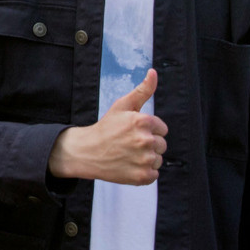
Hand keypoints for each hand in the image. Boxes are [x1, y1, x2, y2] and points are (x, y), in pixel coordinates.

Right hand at [47, 68, 166, 183]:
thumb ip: (143, 90)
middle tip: (129, 144)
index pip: (162, 129)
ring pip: (158, 160)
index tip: (132, 132)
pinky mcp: (142, 176)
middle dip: (148, 144)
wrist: (87, 152)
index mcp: (143, 121)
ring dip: (147, 159)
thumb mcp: (123, 105)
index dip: (148, 130)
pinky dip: (144, 173)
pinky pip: (154, 174)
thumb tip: (153, 72)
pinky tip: (129, 166)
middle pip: (162, 145)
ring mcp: (144, 160)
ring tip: (128, 155)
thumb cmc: (106, 127)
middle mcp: (145, 140)